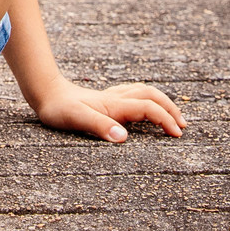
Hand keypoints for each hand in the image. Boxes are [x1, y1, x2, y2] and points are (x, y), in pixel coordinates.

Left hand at [34, 79, 185, 142]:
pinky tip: (147, 109)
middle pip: (151, 96)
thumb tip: (123, 138)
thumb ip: (99, 127)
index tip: (177, 135)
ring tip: (174, 118)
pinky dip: (149, 100)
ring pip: (144, 93)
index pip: (148, 108)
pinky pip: (135, 95)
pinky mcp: (107, 99)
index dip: (165, 119)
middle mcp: (116, 99)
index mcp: (113, 105)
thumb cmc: (58, 109)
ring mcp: (112, 97)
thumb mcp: (75, 120)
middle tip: (183, 126)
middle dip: (170, 108)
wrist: (45, 92)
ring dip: (162, 103)